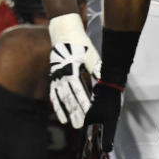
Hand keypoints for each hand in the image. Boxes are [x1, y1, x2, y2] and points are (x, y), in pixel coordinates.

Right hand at [48, 14, 99, 128]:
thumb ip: (97, 70)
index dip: (84, 102)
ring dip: (67, 112)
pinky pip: (54, 95)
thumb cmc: (80, 45)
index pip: (78, 90)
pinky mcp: (53, 78)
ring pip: (61, 98)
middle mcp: (62, 74)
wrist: (64, 34)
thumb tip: (105, 83)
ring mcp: (56, 77)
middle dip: (75, 111)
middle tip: (80, 125)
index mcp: (72, 69)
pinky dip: (58, 106)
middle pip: (69, 97)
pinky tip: (62, 117)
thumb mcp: (91, 56)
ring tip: (73, 124)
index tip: (89, 113)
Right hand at [80, 80, 123, 158]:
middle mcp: (90, 123)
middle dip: (88, 154)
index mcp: (88, 124)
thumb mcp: (110, 120)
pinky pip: (101, 132)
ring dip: (98, 149)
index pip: (83, 143)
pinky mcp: (103, 117)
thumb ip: (108, 136)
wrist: (113, 85)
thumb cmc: (110, 101)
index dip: (83, 154)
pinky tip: (109, 146)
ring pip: (95, 138)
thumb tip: (107, 151)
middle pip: (87, 142)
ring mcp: (97, 120)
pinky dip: (103, 141)